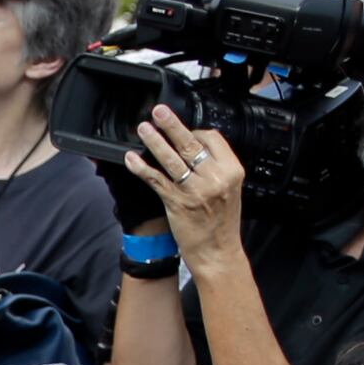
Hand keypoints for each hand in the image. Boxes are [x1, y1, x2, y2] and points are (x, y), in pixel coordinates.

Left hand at [120, 104, 244, 264]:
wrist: (217, 253)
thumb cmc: (222, 224)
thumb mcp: (230, 189)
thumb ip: (217, 167)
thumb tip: (197, 147)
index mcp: (232, 170)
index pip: (212, 139)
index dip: (195, 131)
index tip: (184, 129)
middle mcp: (214, 178)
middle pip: (190, 144)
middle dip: (172, 125)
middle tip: (158, 111)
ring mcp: (195, 190)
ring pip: (171, 159)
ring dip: (155, 141)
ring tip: (144, 128)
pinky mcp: (177, 202)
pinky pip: (156, 179)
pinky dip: (142, 167)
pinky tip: (132, 159)